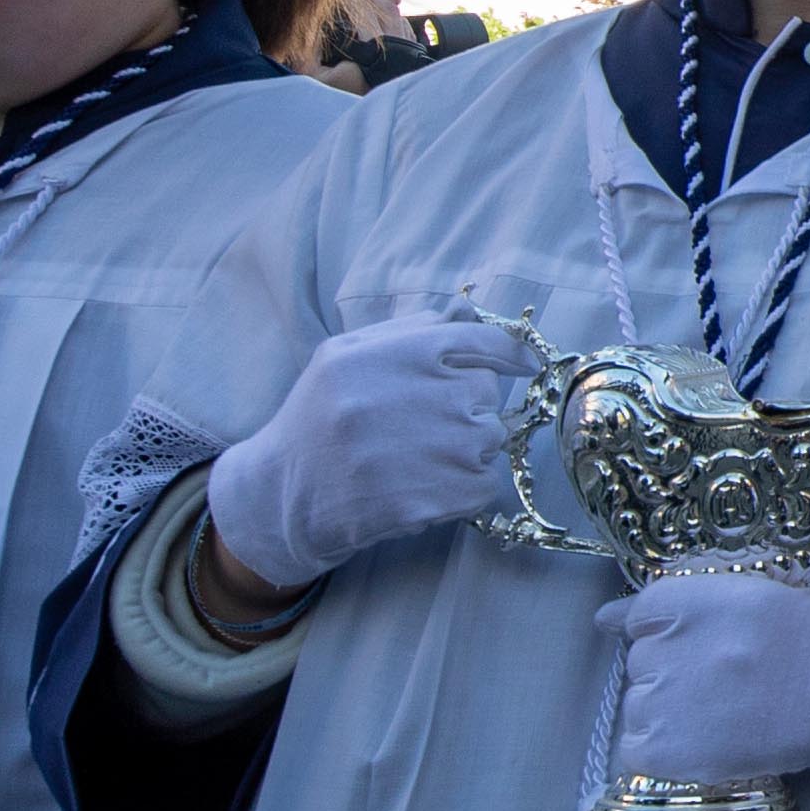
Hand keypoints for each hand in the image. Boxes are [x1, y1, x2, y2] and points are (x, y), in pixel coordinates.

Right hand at [205, 314, 535, 590]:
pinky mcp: (433, 499)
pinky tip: (426, 485)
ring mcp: (428, 451)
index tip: (525, 364)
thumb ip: (409, 329)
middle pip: (486, 393)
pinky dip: (466, 487)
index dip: (509, 353)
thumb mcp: (345, 356)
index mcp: (392, 355)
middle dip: (467, 406)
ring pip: (490, 439)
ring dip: (467, 448)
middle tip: (427, 424)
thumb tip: (468, 311)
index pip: (477, 341)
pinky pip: (484, 485)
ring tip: (419, 457)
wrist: (284, 495)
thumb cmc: (317, 418)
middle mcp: (414, 397)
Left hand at [606, 576, 809, 785]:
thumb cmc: (809, 635)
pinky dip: (663, 749)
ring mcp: (672, 701)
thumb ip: (676, 602)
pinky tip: (705, 740)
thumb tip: (604, 619)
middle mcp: (676, 648)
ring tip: (724, 712)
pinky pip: (638, 749)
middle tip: (729, 680)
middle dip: (674, 671)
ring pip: (639, 705)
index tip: (699, 646)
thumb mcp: (746, 593)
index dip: (669, 633)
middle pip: (642, 662)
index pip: (640, 615)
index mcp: (694, 599)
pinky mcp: (672, 751)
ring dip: (668, 710)